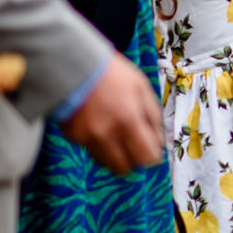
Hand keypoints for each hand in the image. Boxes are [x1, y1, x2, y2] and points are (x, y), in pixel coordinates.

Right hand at [60, 55, 164, 174]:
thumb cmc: (113, 74)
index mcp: (128, 120)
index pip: (145, 156)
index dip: (152, 156)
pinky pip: (92, 151)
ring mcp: (87, 138)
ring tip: (118, 134)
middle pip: (124, 167)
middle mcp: (107, 134)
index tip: (152, 150)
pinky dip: (100, 146)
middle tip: (135, 144)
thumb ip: (152, 116)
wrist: (74, 66)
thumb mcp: (141, 88)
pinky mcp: (73, 137)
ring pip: (107, 163)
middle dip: (133, 159)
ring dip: (117, 155)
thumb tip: (159, 140)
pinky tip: (102, 127)